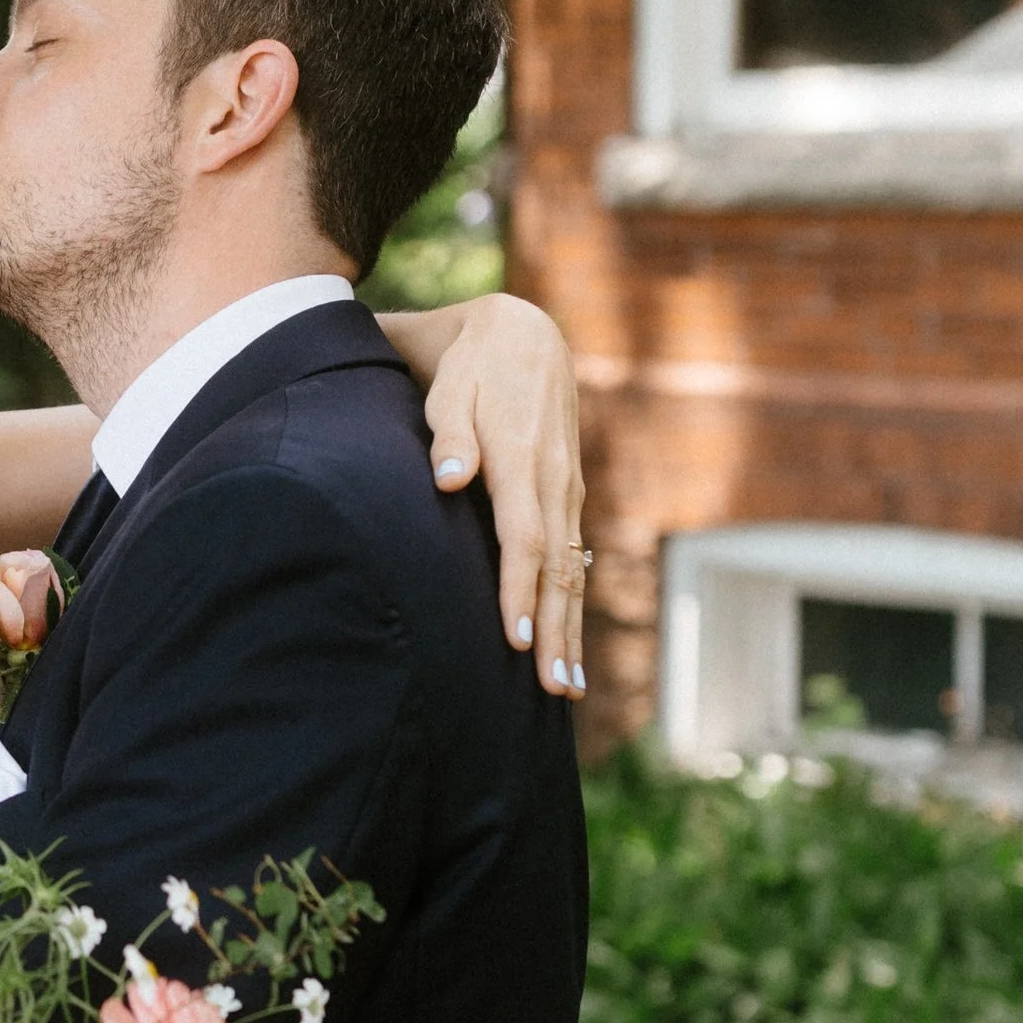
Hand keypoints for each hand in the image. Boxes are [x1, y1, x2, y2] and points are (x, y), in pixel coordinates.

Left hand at [388, 295, 586, 699]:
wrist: (522, 333)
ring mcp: (568, 490)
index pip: (523, 538)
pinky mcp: (568, 495)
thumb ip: (449, 435)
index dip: (519, 590)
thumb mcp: (449, 389)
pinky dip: (572, 604)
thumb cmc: (469, 368)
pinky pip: (573, 559)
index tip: (516, 638)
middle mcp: (555, 480)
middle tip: (553, 688)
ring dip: (571, 629)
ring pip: (572, 570)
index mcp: (525, 458)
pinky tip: (569, 645)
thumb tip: (448, 479)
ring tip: (567, 687)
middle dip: (556, 631)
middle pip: (558, 568)